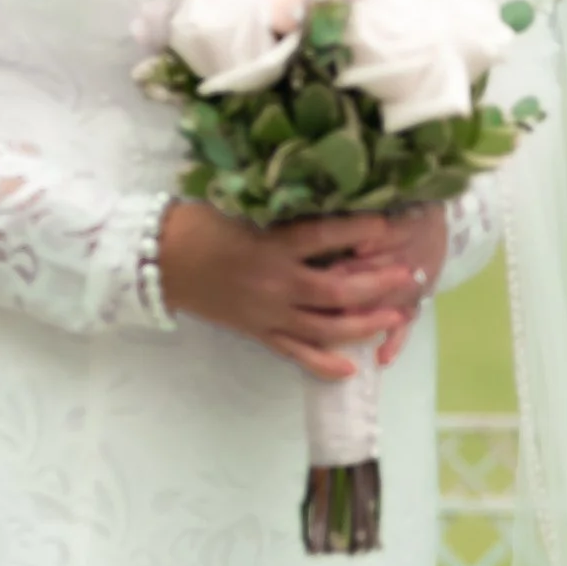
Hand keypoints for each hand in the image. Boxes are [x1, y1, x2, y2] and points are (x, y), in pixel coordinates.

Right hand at [158, 201, 448, 376]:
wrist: (159, 261)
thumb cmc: (201, 225)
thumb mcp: (243, 208)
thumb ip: (284, 211)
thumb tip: (325, 197)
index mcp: (271, 245)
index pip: (326, 235)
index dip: (362, 229)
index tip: (391, 224)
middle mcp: (275, 282)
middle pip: (337, 291)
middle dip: (377, 286)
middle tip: (407, 277)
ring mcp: (268, 313)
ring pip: (325, 327)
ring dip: (363, 325)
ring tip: (395, 317)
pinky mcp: (257, 332)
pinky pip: (296, 352)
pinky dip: (323, 363)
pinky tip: (351, 367)